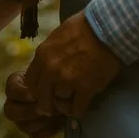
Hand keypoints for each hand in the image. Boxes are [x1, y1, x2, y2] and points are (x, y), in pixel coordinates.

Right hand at [3, 71, 59, 137]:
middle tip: (44, 108)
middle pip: (10, 112)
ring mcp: (23, 120)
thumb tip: (42, 91)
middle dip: (28, 111)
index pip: (10, 90)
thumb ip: (45, 80)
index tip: (34, 95)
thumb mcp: (52, 74)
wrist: (71, 91)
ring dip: (40, 121)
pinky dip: (48, 131)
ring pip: (23, 126)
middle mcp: (15, 104)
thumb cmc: (59, 78)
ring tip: (55, 114)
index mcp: (15, 85)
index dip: (21, 94)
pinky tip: (60, 122)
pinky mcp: (34, 132)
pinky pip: (36, 136)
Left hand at [9, 11, 121, 137]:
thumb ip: (49, 54)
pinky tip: (82, 106)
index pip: (30, 82)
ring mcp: (67, 81)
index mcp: (42, 56)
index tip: (45, 91)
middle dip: (49, 103)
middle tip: (57, 104)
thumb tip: (46, 66)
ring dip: (66, 104)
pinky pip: (76, 109)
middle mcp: (51, 71)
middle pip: (42, 97)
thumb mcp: (58, 36)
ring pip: (60, 103)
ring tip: (73, 101)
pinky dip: (79, 110)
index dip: (37, 90)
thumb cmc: (85, 27)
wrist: (108, 29)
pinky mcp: (85, 89)